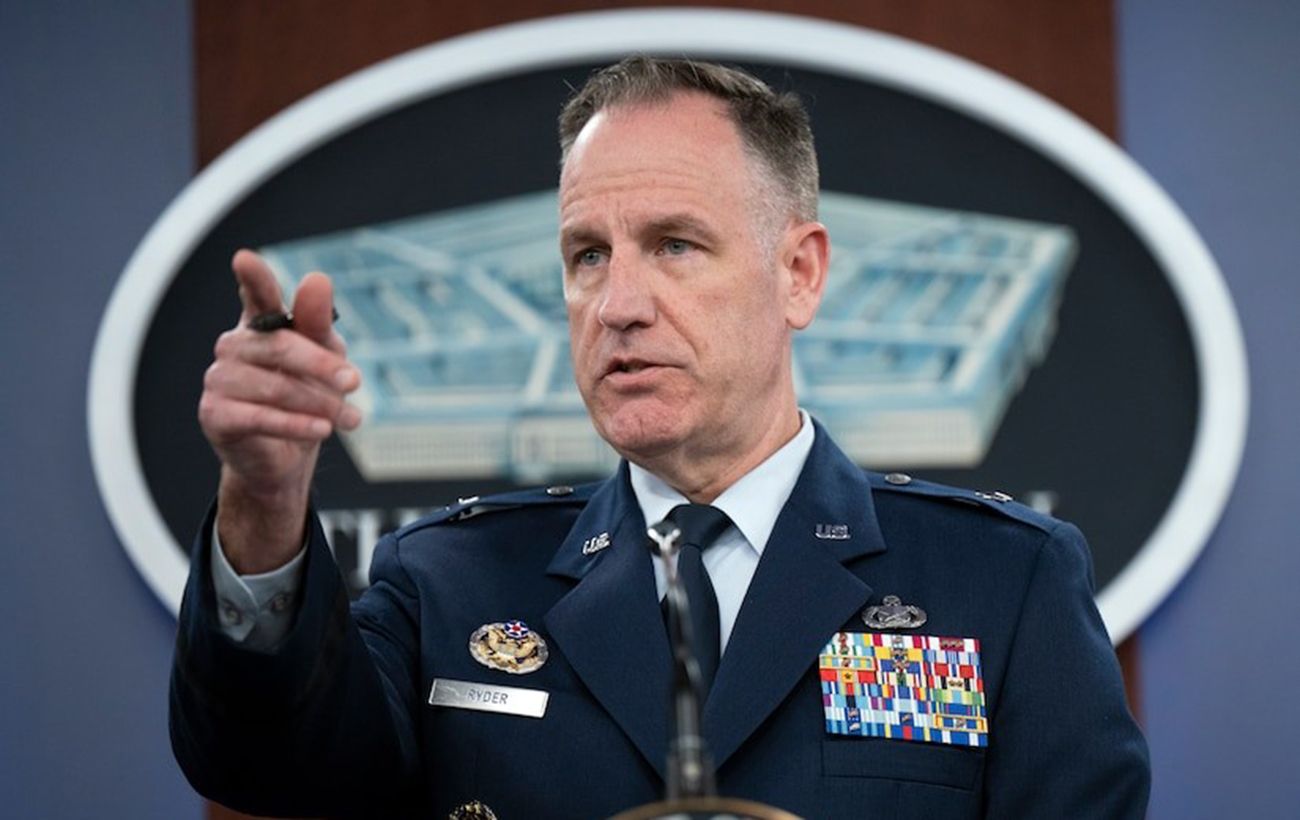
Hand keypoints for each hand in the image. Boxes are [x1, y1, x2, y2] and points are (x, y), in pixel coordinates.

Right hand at [199, 249, 361, 571]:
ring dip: (318, 403)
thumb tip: (317, 279)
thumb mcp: (325, 358)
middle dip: (322, 366)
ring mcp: (218, 379)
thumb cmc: (308, 398)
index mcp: (259, 325)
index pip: (256, 295)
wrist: (287, 459)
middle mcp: (233, 346)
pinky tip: (322, 430)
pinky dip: (295, 424)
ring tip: (350, 418)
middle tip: (355, 381)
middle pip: (280, 346)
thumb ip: (319, 323)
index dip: (253, 279)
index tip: (245, 259)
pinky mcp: (213, 415)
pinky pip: (258, 417)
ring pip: (274, 386)